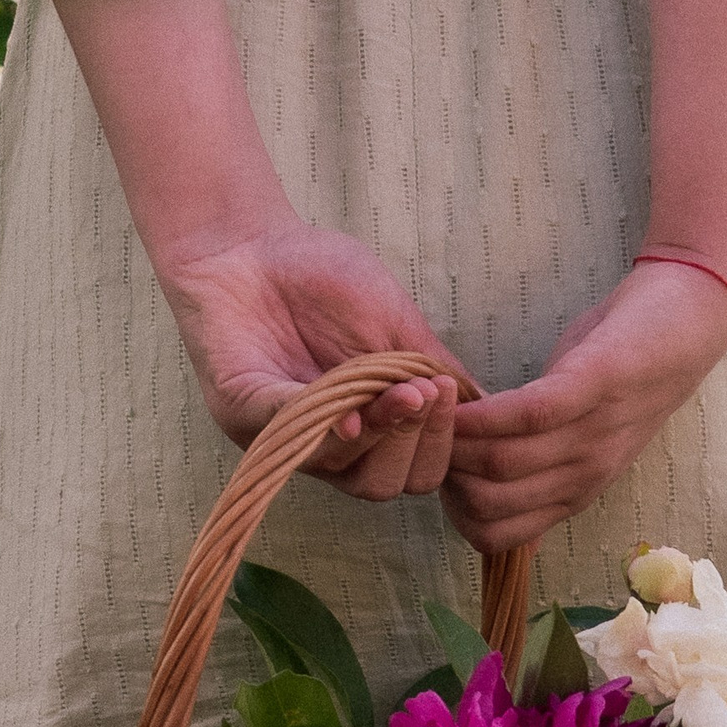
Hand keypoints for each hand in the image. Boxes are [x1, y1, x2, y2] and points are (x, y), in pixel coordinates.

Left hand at [157, 221, 469, 502]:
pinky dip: (322, 426)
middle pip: (384, 485)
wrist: (250, 241)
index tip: (447, 394)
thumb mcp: (395, 323)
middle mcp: (327, 446)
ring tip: (401, 391)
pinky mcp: (241, 412)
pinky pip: (286, 434)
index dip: (441, 445)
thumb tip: (485, 407)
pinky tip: (347, 410)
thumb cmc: (323, 279)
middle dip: (416, 444)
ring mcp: (284, 436)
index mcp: (368, 429)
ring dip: (380, 433)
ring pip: (343, 470)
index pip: (416, 472)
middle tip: (425, 394)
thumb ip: (433, 367)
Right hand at [441, 263, 726, 555]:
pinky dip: (482, 411)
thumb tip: (483, 492)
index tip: (437, 469)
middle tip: (425, 434)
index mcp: (576, 491)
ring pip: (499, 465)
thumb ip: (536, 466)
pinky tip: (455, 395)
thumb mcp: (579, 437)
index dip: (454, 510)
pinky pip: (526, 415)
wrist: (689, 319)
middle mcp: (585, 475)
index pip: (497, 536)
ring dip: (452, 439)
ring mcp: (592, 434)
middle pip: (488, 506)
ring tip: (429, 410)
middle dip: (443, 474)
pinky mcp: (595, 386)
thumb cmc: (622, 372)